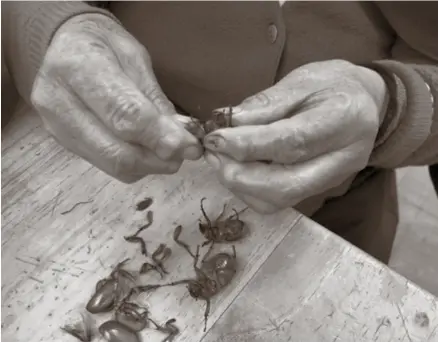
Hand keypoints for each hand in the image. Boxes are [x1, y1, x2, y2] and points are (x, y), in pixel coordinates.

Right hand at [31, 14, 202, 182]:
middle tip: (185, 153)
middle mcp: (60, 105)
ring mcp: (58, 130)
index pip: (124, 115)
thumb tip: (181, 141)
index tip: (190, 147)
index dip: (160, 137)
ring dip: (151, 165)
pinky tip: (147, 149)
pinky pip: (108, 167)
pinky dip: (136, 165)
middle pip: (117, 152)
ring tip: (169, 150)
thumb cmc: (104, 46)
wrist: (62, 48)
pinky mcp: (65, 145)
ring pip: (114, 166)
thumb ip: (155, 100)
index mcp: (78, 68)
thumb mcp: (136, 59)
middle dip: (159, 159)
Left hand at [203, 60, 387, 212]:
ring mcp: (330, 181)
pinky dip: (248, 190)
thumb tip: (227, 123)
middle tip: (213, 152)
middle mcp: (342, 160)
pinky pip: (276, 202)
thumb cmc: (330, 85)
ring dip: (240, 184)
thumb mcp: (300, 81)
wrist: (362, 104)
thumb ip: (265, 104)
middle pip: (285, 184)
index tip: (215, 139)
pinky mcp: (315, 191)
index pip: (292, 142)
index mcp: (344, 121)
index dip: (248, 145)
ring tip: (221, 158)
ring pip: (278, 200)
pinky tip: (237, 167)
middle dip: (239, 174)